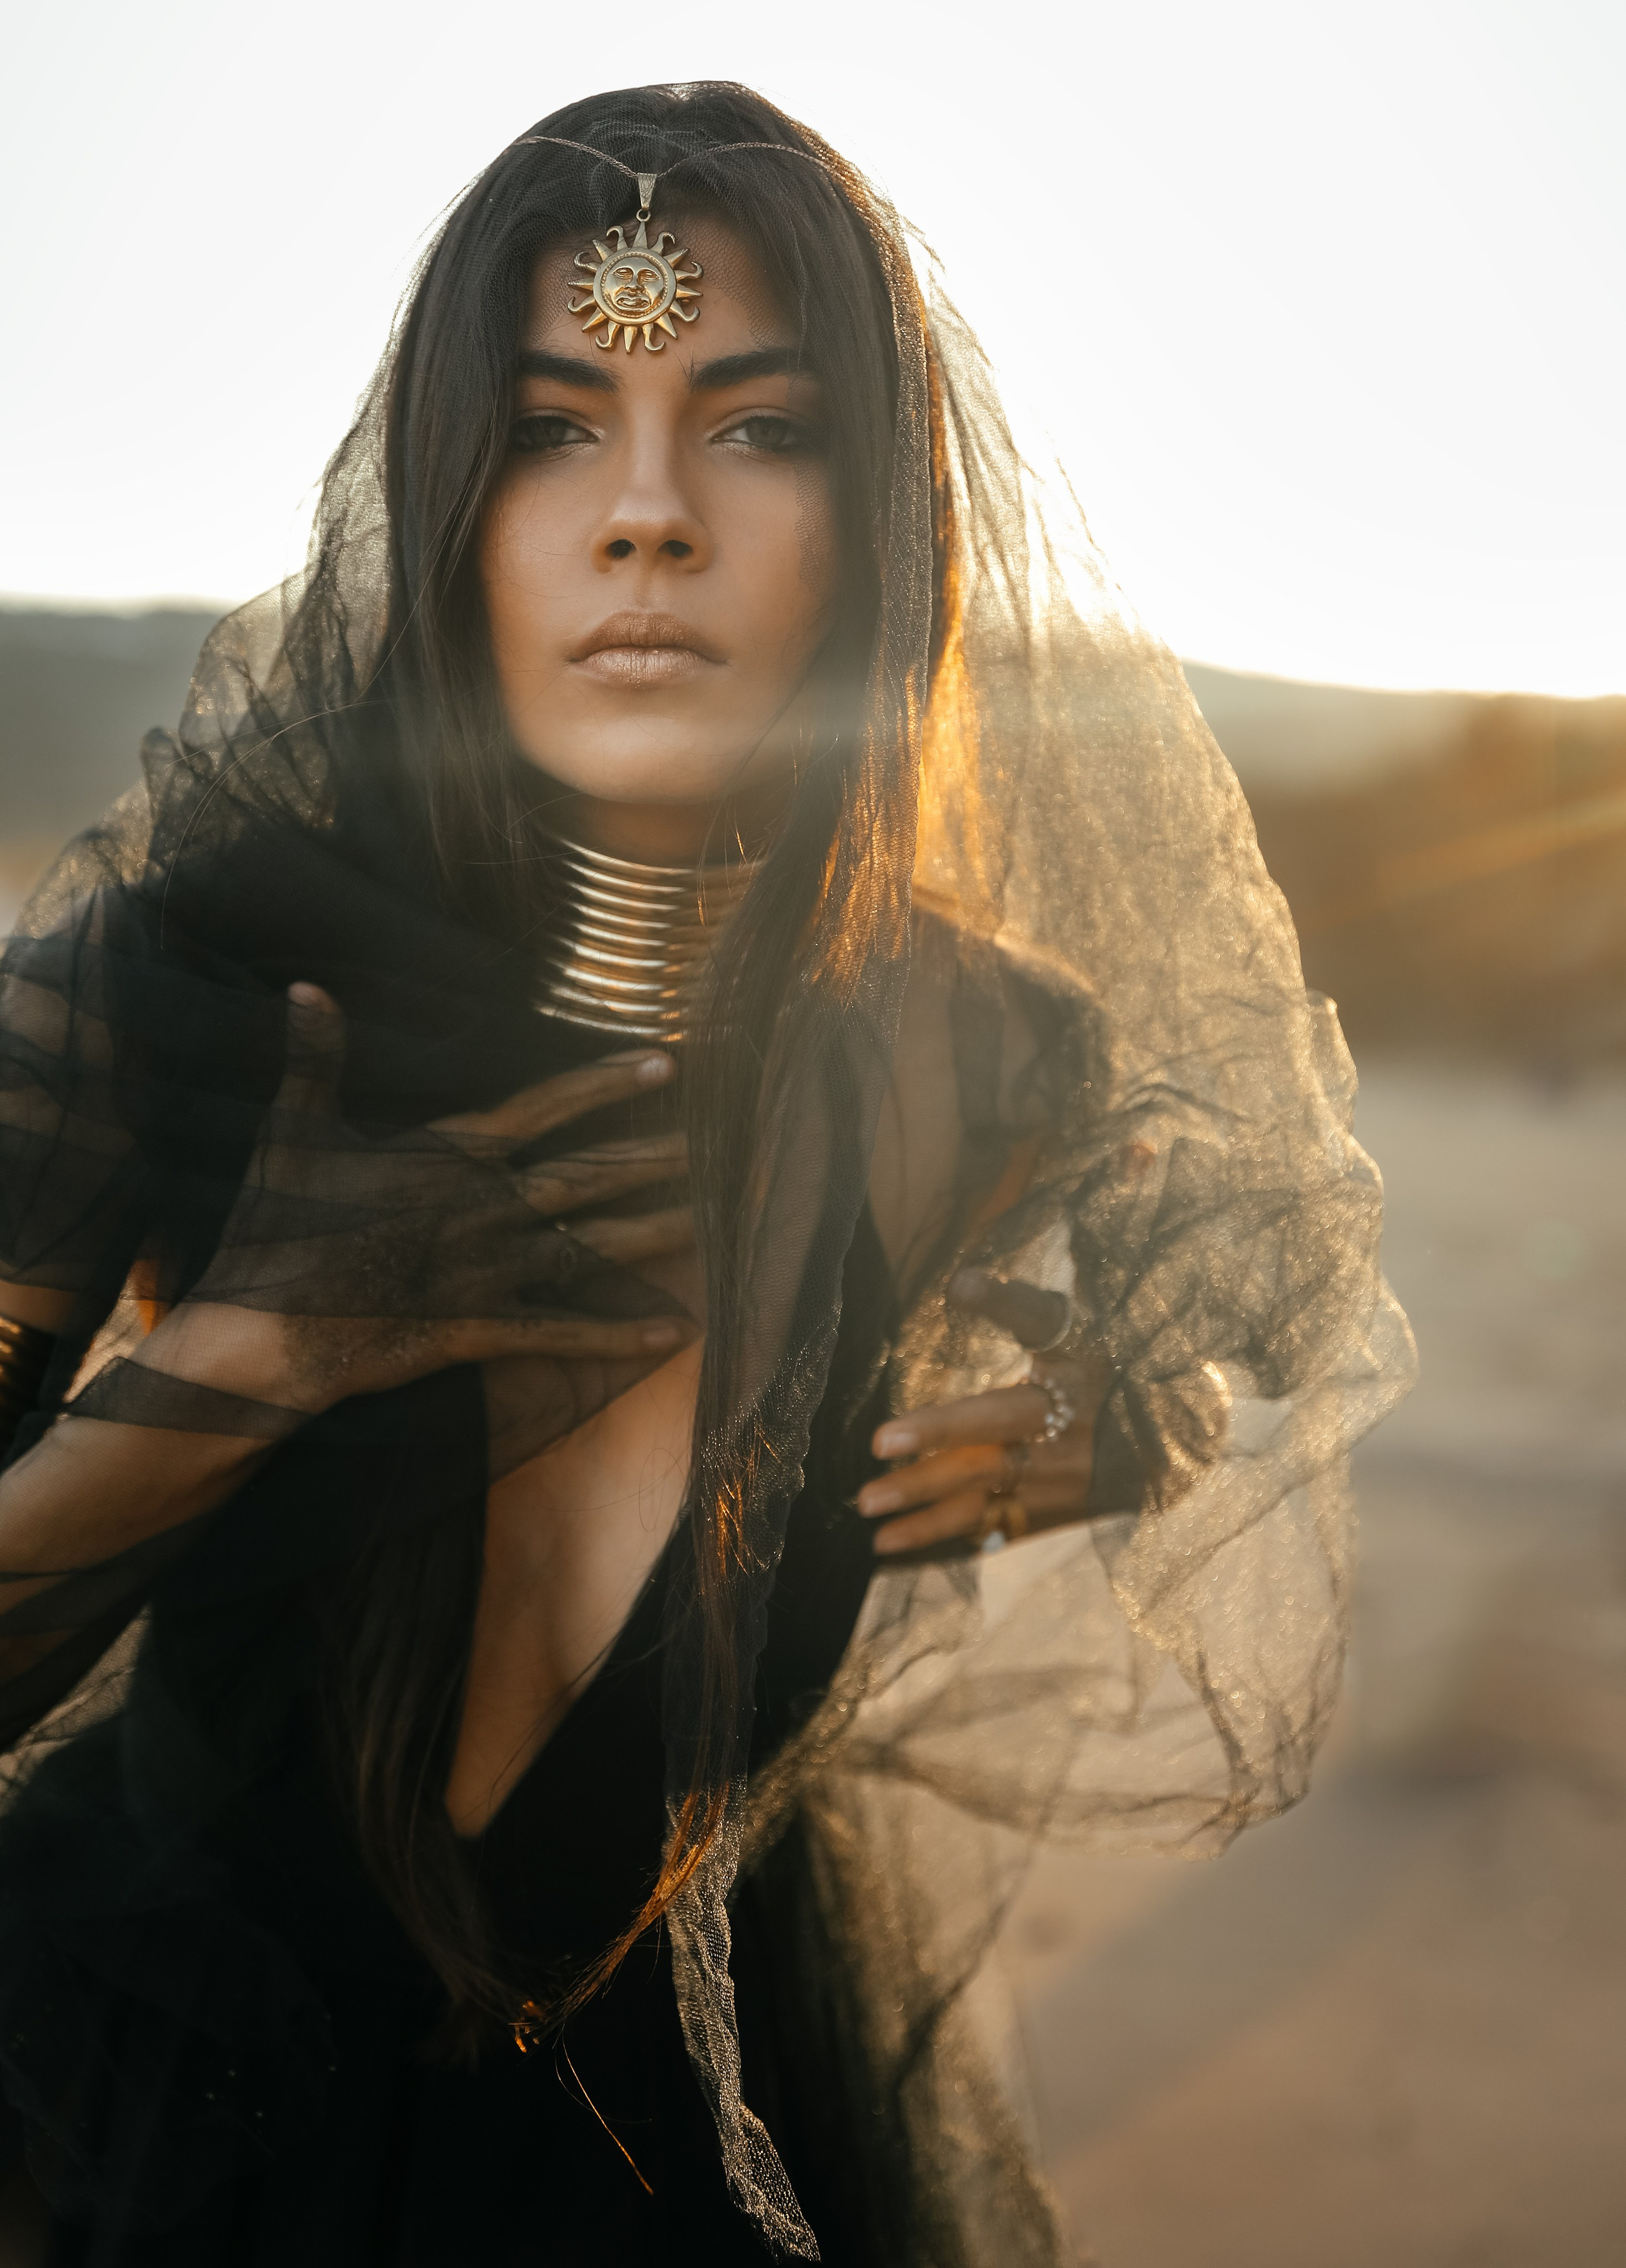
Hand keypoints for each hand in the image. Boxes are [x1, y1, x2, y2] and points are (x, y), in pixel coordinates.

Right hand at [147, 984, 697, 1415]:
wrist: (257, 1331)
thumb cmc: (270, 1229)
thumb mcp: (289, 1133)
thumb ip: (313, 1060)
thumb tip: (304, 988)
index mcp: (445, 1155)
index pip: (544, 1107)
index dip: (606, 1081)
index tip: (666, 1060)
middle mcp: (479, 1208)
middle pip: (586, 1175)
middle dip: (654, 1157)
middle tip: (724, 1145)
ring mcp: (482, 1271)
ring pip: (589, 1248)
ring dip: (654, 1233)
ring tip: (717, 1223)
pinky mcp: (475, 1329)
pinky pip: (561, 1333)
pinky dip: (618, 1334)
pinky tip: (674, 1333)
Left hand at [857, 1266, 1111, 1555]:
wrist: (1173, 1430)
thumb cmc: (1108, 1369)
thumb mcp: (1070, 1329)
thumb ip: (1014, 1305)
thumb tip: (961, 1280)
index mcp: (1059, 1403)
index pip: (989, 1416)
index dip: (938, 1427)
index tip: (882, 1440)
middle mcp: (1059, 1455)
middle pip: (981, 1471)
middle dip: (921, 1486)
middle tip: (865, 1499)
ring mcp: (1060, 1494)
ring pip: (988, 1513)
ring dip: (930, 1527)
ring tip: (877, 1539)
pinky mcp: (1058, 1519)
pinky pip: (1001, 1535)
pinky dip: (957, 1545)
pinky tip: (914, 1554)